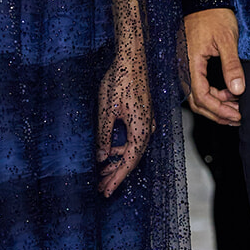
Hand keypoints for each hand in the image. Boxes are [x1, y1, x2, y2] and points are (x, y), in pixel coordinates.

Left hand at [97, 49, 153, 196]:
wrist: (132, 57)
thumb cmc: (119, 80)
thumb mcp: (106, 110)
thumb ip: (104, 136)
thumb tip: (102, 157)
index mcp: (141, 129)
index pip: (129, 162)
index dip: (117, 179)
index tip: (106, 191)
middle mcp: (148, 128)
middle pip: (133, 159)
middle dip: (116, 174)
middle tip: (101, 188)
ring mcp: (148, 122)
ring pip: (134, 150)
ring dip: (118, 162)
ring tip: (102, 172)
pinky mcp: (144, 116)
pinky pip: (134, 140)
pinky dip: (122, 149)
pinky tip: (110, 152)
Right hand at [184, 7, 243, 125]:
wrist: (204, 0)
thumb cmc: (214, 15)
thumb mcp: (227, 39)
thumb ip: (232, 65)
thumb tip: (238, 90)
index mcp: (190, 63)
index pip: (202, 97)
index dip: (220, 110)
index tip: (237, 115)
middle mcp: (184, 68)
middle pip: (197, 102)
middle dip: (218, 113)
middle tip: (238, 117)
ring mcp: (185, 67)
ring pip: (197, 97)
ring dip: (216, 106)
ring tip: (235, 108)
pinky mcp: (190, 65)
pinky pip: (198, 87)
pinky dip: (213, 95)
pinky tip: (228, 95)